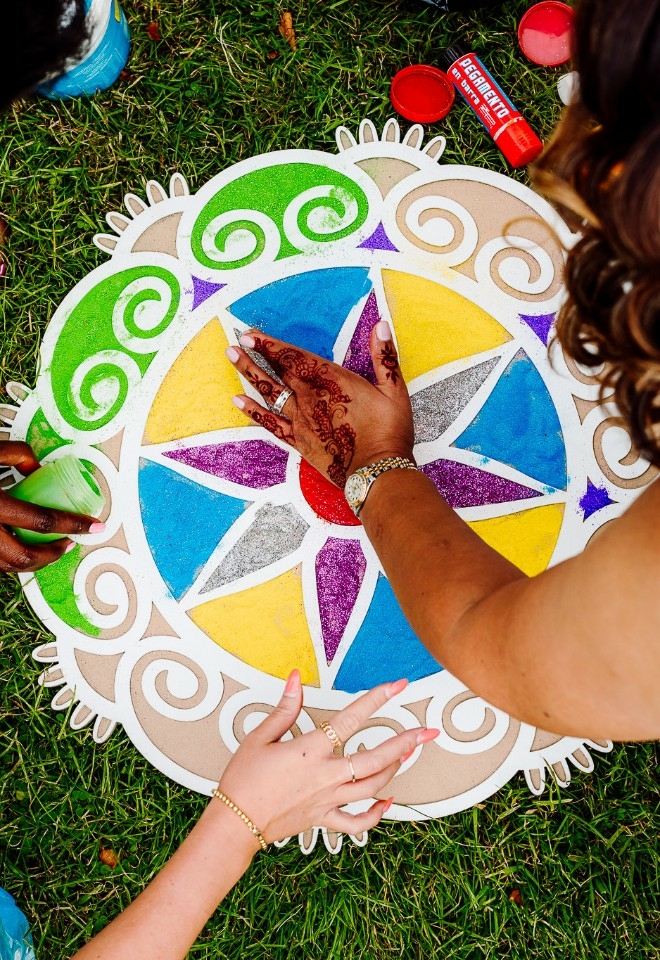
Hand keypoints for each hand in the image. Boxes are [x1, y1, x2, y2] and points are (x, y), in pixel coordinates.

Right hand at [0, 441, 100, 571]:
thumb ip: (18, 455)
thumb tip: (38, 469)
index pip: (42, 520)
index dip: (74, 525)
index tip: (95, 527)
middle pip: (25, 557)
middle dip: (53, 555)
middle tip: (71, 544)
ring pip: (8, 566)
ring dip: (34, 562)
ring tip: (50, 550)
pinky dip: (12, 559)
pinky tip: (22, 547)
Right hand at [217, 671, 437, 842]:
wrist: (234, 823)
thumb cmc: (243, 779)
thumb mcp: (259, 737)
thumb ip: (285, 708)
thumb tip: (295, 677)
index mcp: (310, 751)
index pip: (351, 719)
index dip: (376, 699)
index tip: (397, 686)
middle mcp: (326, 775)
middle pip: (376, 759)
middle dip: (405, 743)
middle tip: (427, 731)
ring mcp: (328, 800)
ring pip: (373, 786)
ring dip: (395, 770)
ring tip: (407, 754)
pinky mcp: (324, 819)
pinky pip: (357, 822)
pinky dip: (376, 814)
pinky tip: (387, 802)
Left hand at [225, 321, 413, 487]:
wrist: (377, 472)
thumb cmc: (389, 432)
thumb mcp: (394, 391)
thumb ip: (384, 356)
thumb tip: (381, 325)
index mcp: (332, 381)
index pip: (295, 357)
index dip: (271, 345)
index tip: (252, 335)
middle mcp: (311, 398)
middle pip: (277, 372)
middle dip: (254, 356)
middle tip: (234, 343)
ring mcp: (302, 420)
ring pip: (270, 393)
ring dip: (249, 375)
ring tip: (232, 358)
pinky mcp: (299, 441)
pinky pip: (271, 423)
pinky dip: (254, 412)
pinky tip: (239, 402)